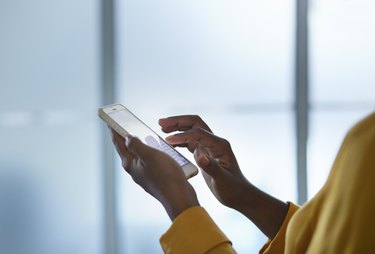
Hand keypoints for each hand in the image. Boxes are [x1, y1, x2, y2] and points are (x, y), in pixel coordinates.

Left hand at [110, 129, 198, 219]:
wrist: (179, 196)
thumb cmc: (165, 176)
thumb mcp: (149, 155)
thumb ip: (136, 145)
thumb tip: (127, 137)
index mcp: (130, 164)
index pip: (118, 143)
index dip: (114, 130)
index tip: (111, 121)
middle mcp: (135, 170)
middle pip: (128, 149)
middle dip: (126, 137)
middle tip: (126, 124)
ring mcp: (145, 175)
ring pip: (140, 155)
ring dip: (141, 144)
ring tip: (143, 134)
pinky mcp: (155, 177)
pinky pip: (151, 161)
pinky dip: (152, 152)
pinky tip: (159, 149)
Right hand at [159, 116, 288, 238]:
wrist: (239, 195)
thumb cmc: (232, 189)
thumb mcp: (222, 180)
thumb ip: (211, 168)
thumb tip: (200, 157)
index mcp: (219, 146)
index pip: (198, 134)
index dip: (182, 135)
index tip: (167, 140)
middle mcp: (214, 142)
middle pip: (195, 124)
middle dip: (178, 121)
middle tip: (161, 123)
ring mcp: (209, 146)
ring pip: (191, 130)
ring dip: (177, 127)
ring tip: (162, 128)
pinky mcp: (204, 153)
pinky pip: (190, 141)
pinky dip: (179, 139)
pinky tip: (169, 142)